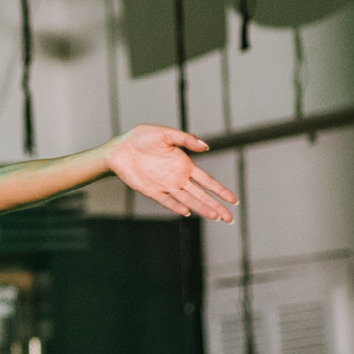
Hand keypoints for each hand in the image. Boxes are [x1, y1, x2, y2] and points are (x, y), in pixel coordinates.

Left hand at [103, 125, 237, 222]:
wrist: (120, 148)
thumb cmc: (142, 138)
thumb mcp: (166, 133)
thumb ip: (186, 139)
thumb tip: (206, 146)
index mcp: (185, 165)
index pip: (208, 181)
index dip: (221, 190)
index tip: (234, 200)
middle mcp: (178, 177)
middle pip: (202, 195)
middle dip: (216, 206)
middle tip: (230, 219)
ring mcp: (166, 185)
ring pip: (188, 200)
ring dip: (201, 208)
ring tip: (215, 217)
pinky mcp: (152, 190)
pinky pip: (166, 201)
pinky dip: (176, 206)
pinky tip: (186, 212)